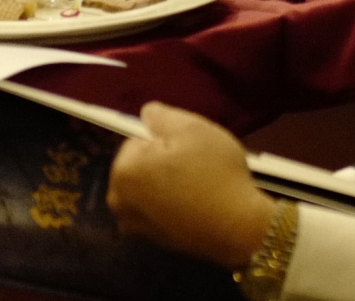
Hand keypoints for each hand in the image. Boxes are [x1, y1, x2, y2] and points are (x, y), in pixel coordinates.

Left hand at [107, 102, 276, 269]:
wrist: (236, 226)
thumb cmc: (214, 173)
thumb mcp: (194, 129)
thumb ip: (162, 116)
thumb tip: (146, 112)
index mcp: (123, 171)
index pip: (138, 140)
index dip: (165, 139)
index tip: (190, 148)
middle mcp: (118, 201)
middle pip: (139, 167)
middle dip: (162, 162)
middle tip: (196, 164)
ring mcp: (133, 225)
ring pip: (148, 189)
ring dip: (166, 184)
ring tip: (198, 185)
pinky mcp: (151, 241)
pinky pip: (157, 211)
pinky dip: (171, 205)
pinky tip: (196, 204)